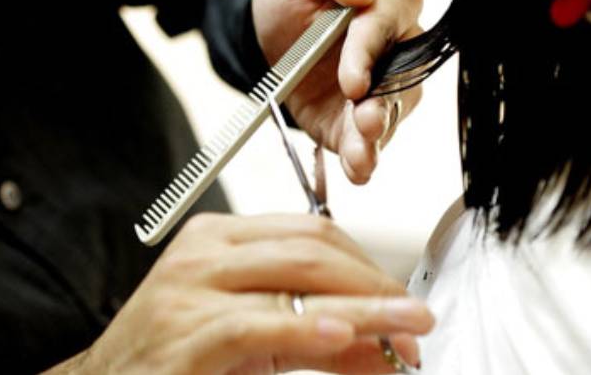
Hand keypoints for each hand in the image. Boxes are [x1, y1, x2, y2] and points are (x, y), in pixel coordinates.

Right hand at [47, 213, 432, 373]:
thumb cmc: (175, 358)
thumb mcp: (255, 337)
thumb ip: (318, 333)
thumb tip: (388, 338)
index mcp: (219, 237)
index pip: (312, 233)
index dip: (369, 267)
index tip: (405, 304)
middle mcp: (204, 253)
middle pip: (311, 250)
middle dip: (375, 287)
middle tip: (415, 322)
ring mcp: (188, 290)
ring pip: (294, 280)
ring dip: (362, 310)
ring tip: (403, 333)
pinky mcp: (183, 334)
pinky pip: (255, 324)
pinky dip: (305, 330)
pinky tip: (341, 336)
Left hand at [252, 0, 423, 183]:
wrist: (274, 26)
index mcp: (392, 3)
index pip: (387, 26)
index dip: (369, 54)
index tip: (352, 80)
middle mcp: (398, 50)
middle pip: (400, 78)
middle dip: (383, 104)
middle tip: (366, 122)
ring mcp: (380, 90)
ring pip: (391, 115)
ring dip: (376, 138)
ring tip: (361, 157)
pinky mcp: (357, 121)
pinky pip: (368, 142)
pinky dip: (363, 160)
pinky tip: (358, 172)